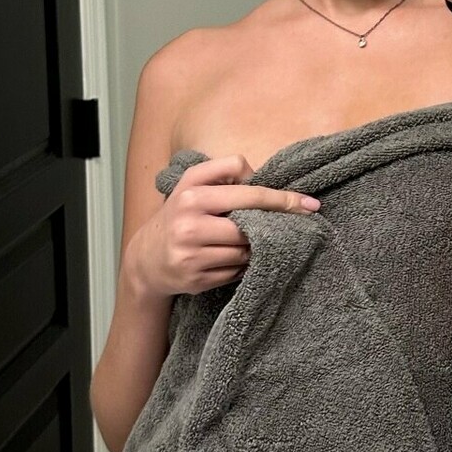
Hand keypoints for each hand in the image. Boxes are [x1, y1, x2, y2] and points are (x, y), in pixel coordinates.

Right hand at [123, 157, 321, 298]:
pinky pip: (236, 272)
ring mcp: (191, 255)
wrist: (145, 259)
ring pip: (245, 251)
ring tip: (249, 241)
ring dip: (254, 247)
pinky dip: (242, 265)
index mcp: (192, 195)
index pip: (248, 191)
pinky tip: (233, 259)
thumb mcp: (192, 184)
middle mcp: (189, 224)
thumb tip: (261, 177)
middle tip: (295, 223)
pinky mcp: (195, 279)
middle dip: (273, 225)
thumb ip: (223, 172)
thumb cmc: (179, 214)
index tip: (306, 203)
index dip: (280, 197)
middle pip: (249, 224)